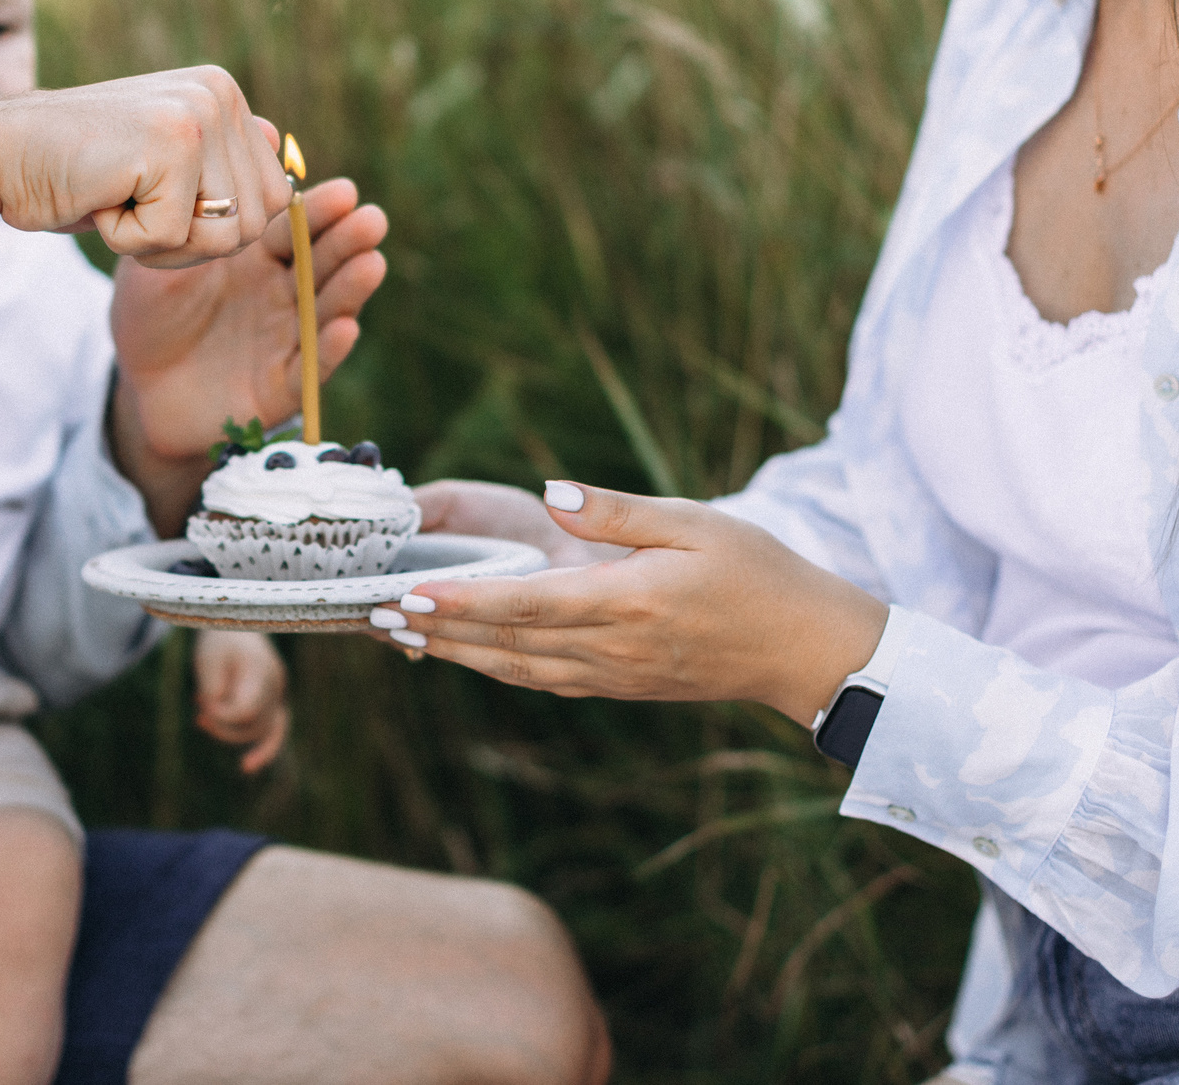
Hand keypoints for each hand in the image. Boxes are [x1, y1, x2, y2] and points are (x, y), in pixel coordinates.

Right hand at [0, 67, 291, 268]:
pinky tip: (98, 198)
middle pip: (257, 221)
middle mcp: (220, 94)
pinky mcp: (171, 143)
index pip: (273, 198)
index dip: (215, 227)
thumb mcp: (160, 164)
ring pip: (226, 236)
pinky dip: (127, 241)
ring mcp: (199, 113)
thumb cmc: (76, 171)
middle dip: (194, 242)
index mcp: (224, 96)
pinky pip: (173, 237)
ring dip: (164, 245)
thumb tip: (284, 152)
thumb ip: (219, 160)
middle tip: (134, 209)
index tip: (157, 201)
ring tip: (119, 201)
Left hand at [111, 176, 388, 461]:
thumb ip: (190, 220)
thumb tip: (220, 173)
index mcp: (255, 257)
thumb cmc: (149, 313)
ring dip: (351, 289)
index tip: (345, 192)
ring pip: (325, 311)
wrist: (140, 387)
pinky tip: (344, 328)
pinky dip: (327, 349)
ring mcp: (285, 339)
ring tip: (371, 263)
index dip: (320, 211)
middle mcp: (280, 293)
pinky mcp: (282, 387)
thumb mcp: (158, 262)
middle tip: (371, 220)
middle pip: (320, 264)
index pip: (292, 228)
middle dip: (348, 241)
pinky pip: (308, 368)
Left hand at [192, 630, 289, 772]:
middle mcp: (276, 684)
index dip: (221, 716)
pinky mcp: (272, 699)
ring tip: (202, 722)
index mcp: (261, 671)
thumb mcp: (208, 660)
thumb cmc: (219, 639)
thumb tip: (214, 716)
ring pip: (262, 730)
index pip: (245, 710)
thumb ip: (212, 689)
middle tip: (199, 714)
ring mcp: (278, 692)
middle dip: (223, 726)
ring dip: (233, 734)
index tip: (200, 706)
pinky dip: (264, 748)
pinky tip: (247, 766)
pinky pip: (274, 729)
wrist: (235, 619)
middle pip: (254, 724)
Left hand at [374, 481, 885, 723]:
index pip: (526, 605)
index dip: (462, 604)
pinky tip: (467, 654)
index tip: (409, 596)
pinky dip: (496, 667)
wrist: (805, 651)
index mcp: (627, 602)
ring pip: (518, 669)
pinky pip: (544, 679)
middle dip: (436, 631)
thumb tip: (550, 493)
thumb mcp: (695, 522)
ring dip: (456, 654)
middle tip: (372, 616)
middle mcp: (613, 648)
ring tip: (400, 636)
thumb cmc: (758, 573)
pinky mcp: (621, 685)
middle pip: (506, 645)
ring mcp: (615, 674)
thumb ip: (617, 511)